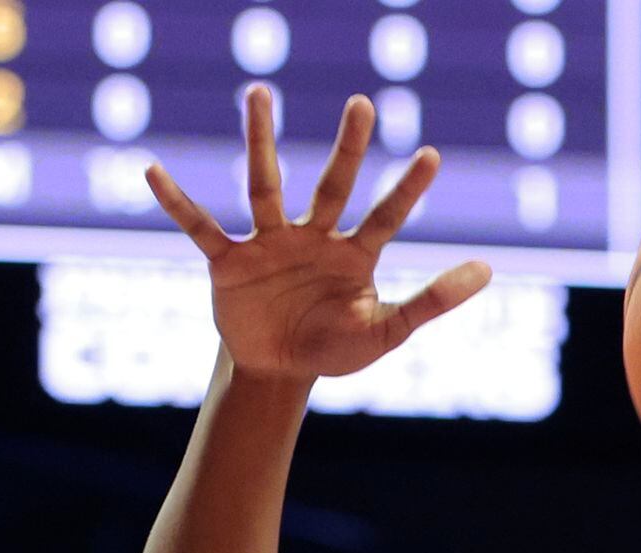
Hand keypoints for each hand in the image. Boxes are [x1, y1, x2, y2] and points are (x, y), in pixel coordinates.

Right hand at [149, 86, 488, 382]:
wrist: (279, 370)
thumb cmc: (335, 346)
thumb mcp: (387, 331)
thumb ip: (432, 302)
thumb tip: (488, 269)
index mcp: (353, 255)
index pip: (386, 217)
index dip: (408, 191)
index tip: (432, 155)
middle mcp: (312, 237)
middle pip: (332, 185)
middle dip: (348, 147)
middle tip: (363, 102)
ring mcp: (269, 243)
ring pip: (265, 186)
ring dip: (261, 142)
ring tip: (258, 94)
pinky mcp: (229, 261)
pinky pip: (200, 227)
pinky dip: (176, 202)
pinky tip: (153, 171)